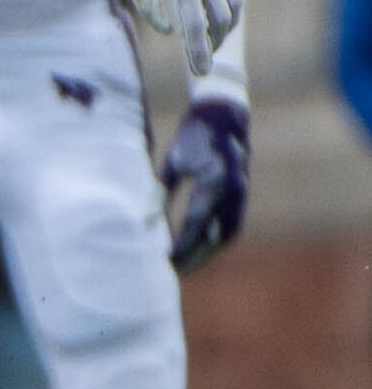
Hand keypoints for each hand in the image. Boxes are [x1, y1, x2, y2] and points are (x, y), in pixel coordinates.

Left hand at [114, 0, 241, 75]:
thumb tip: (168, 32)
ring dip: (226, 25)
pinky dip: (227, 4)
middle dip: (214, 42)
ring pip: (235, 3)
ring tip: (212, 38)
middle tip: (203, 58)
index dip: (199, 54)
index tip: (201, 73)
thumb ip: (151, 9)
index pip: (197, 29)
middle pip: (222, 20)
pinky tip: (215, 13)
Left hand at [161, 96, 249, 273]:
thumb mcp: (174, 162)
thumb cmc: (192, 137)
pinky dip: (216, 240)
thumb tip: (146, 221)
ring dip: (207, 252)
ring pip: (227, 234)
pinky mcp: (242, 194)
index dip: (182, 245)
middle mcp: (231, 190)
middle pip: (216, 236)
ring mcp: (241, 192)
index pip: (195, 222)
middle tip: (173, 272)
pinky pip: (232, 225)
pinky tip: (198, 250)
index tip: (167, 262)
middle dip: (195, 257)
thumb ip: (161, 192)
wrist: (223, 115)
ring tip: (185, 266)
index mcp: (212, 180)